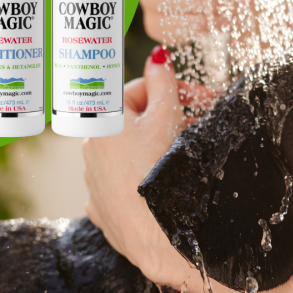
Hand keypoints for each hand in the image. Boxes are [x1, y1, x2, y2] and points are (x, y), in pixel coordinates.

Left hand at [82, 47, 213, 284]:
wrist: (155, 235)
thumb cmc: (159, 171)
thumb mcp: (167, 118)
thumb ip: (163, 83)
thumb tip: (158, 57)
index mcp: (104, 120)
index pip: (139, 89)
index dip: (174, 90)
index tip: (200, 99)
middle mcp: (91, 147)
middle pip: (135, 120)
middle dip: (170, 118)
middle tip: (201, 124)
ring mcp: (93, 179)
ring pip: (130, 150)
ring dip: (157, 146)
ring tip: (187, 155)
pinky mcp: (101, 206)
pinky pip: (124, 181)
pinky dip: (142, 175)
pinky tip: (163, 182)